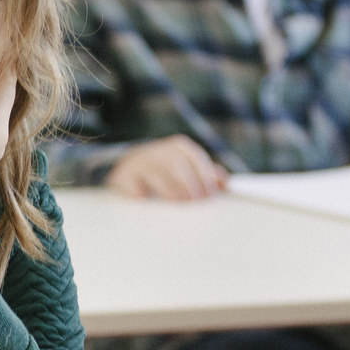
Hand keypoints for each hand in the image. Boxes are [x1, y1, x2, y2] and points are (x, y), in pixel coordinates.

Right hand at [105, 136, 227, 199]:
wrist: (129, 168)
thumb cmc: (166, 171)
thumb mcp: (188, 168)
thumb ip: (207, 174)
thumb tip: (226, 183)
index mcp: (179, 147)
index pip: (194, 157)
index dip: (204, 175)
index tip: (210, 194)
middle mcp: (159, 150)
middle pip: (176, 163)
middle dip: (188, 183)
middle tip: (196, 201)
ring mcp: (140, 161)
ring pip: (156, 170)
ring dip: (168, 187)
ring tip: (178, 201)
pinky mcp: (124, 175)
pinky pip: (131, 181)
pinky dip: (138, 190)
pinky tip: (145, 199)